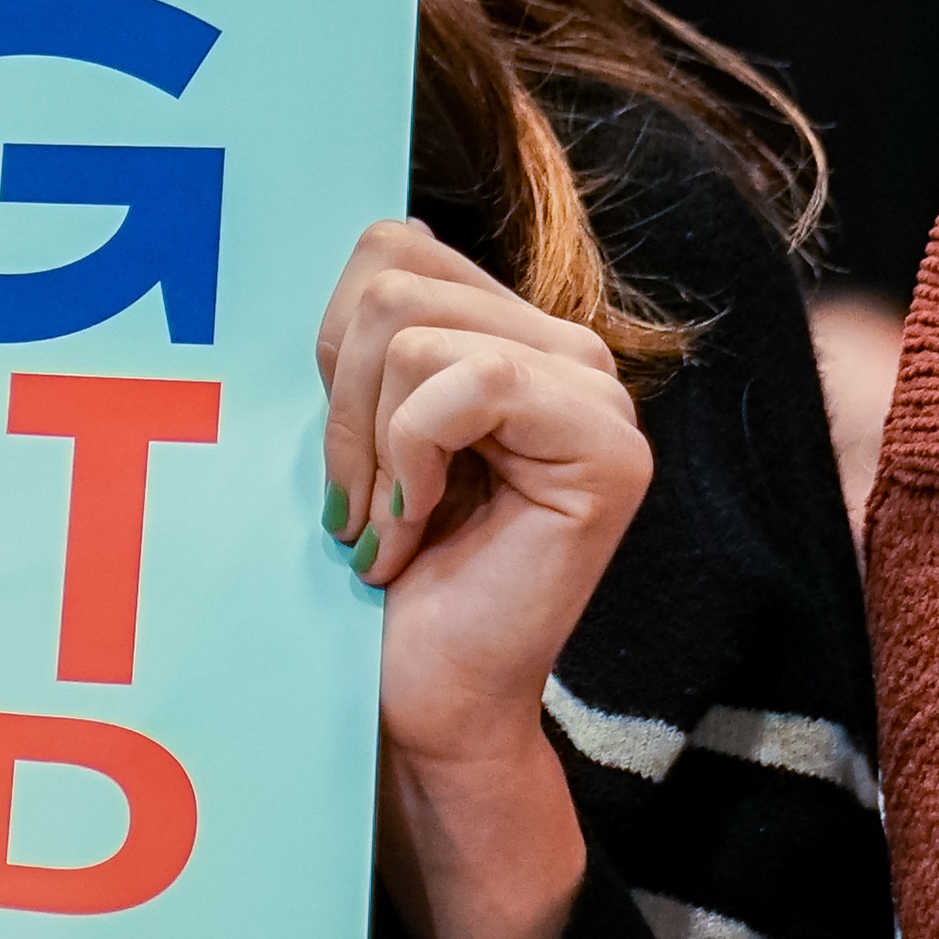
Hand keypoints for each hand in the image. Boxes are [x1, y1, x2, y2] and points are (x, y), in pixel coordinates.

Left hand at [315, 219, 650, 938]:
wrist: (418, 707)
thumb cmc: (376, 577)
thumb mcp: (354, 425)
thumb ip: (370, 331)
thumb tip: (369, 231)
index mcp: (511, 330)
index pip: (391, 247)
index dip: (330, 349)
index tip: (341, 456)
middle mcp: (572, 349)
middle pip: (391, 281)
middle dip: (342, 404)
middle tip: (359, 506)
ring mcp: (599, 395)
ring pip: (414, 333)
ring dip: (369, 447)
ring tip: (388, 525)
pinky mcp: (608, 449)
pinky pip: (463, 387)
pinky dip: (409, 465)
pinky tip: (415, 535)